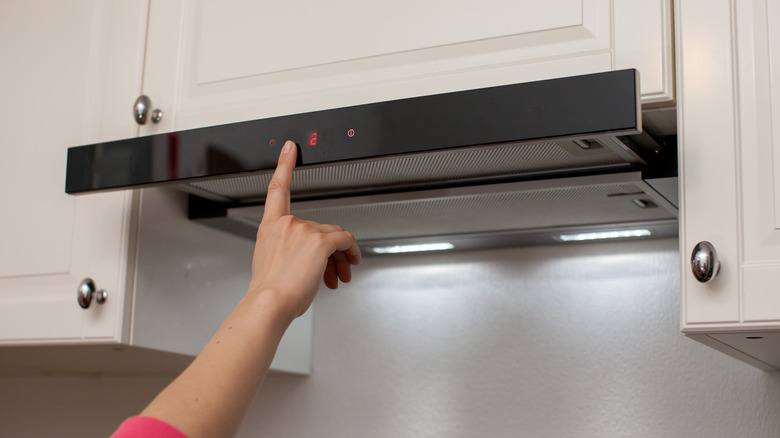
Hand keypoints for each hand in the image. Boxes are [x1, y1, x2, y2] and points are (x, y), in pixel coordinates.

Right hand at [248, 141, 360, 318]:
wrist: (269, 304)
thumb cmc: (269, 292)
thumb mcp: (271, 265)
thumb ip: (288, 252)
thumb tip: (310, 261)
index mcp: (269, 227)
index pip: (276, 189)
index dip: (285, 165)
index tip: (291, 148)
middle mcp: (285, 224)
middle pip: (319, 228)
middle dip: (329, 252)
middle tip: (334, 273)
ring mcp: (302, 230)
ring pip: (333, 238)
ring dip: (340, 258)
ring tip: (338, 277)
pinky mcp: (319, 241)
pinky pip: (345, 241)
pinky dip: (352, 252)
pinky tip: (351, 263)